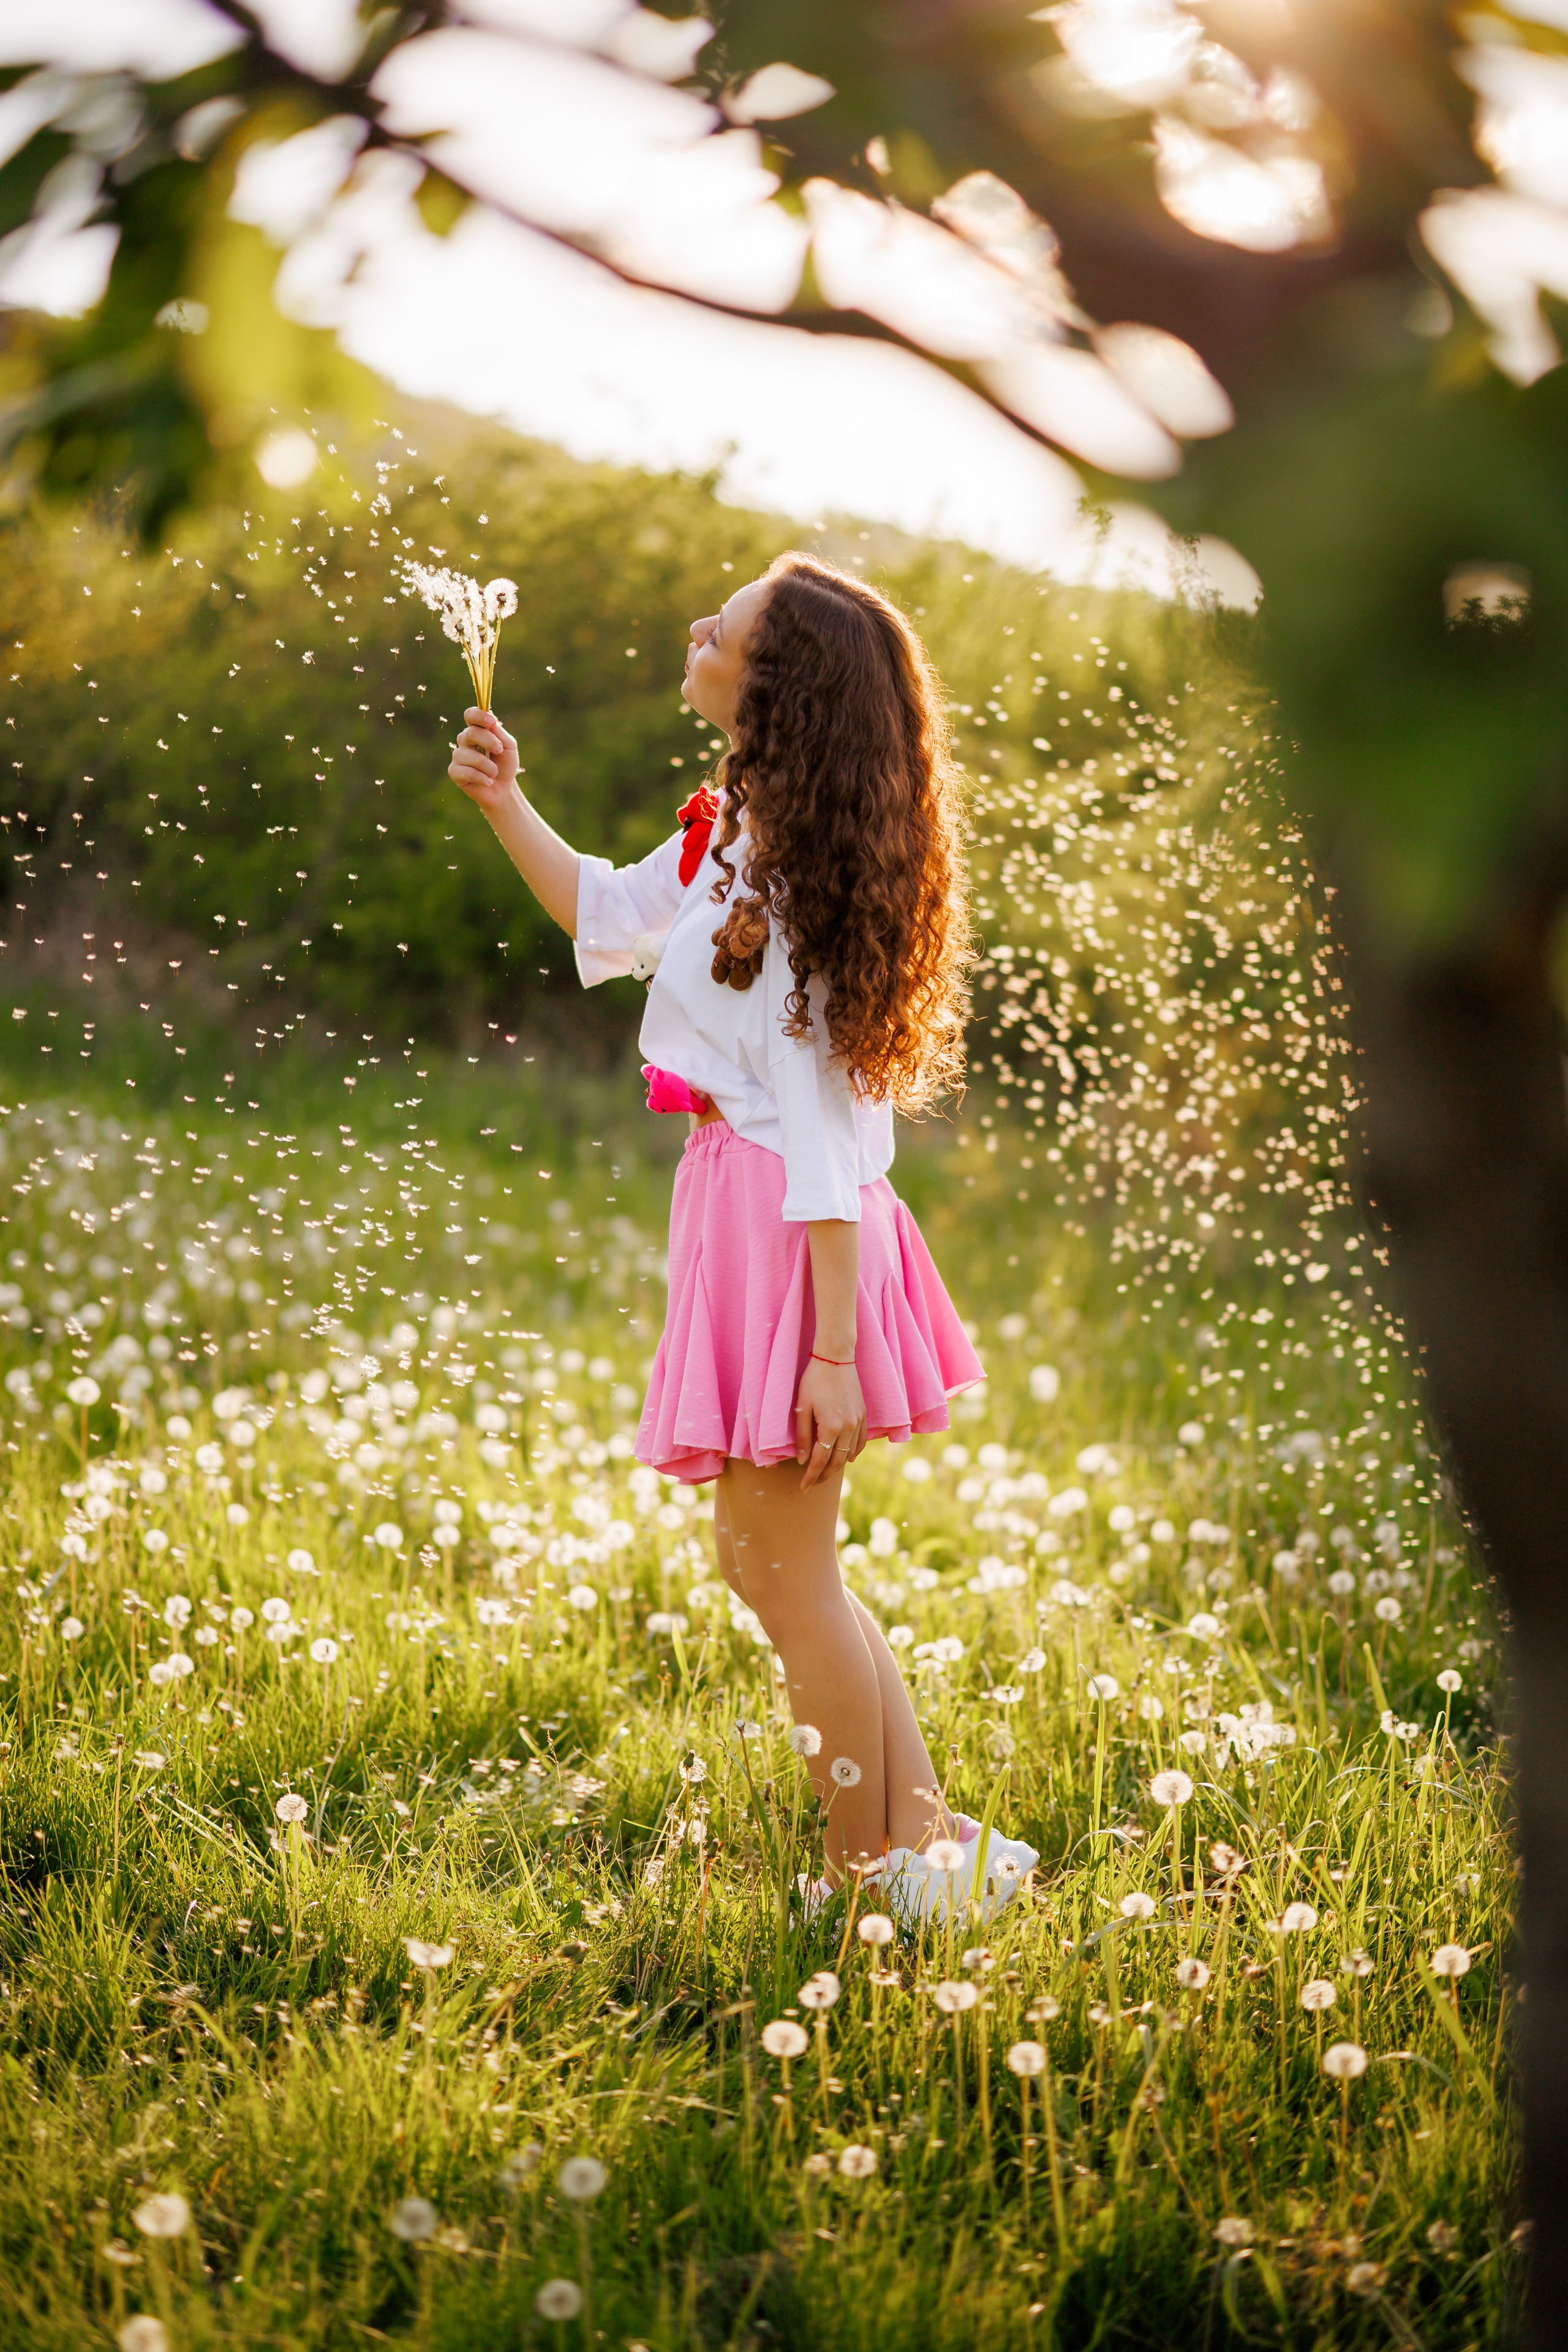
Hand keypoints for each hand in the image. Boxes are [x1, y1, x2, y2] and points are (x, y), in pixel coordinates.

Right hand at [448, 707, 519, 811]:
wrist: (503, 789)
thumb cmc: (505, 765)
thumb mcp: (509, 748)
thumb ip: (500, 734)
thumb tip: (491, 721)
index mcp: (477, 730)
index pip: (470, 715)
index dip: (478, 716)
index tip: (491, 722)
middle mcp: (465, 741)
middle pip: (470, 733)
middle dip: (489, 742)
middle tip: (499, 751)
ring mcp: (458, 756)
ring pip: (469, 755)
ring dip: (488, 766)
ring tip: (494, 773)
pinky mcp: (454, 771)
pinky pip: (466, 771)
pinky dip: (481, 778)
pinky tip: (487, 781)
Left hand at [794, 1356, 866, 1489]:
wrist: (835, 1358)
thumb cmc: (814, 1380)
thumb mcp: (802, 1407)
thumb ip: (802, 1436)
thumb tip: (802, 1460)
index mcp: (831, 1427)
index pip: (820, 1460)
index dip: (811, 1476)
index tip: (803, 1488)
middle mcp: (848, 1428)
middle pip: (837, 1462)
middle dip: (824, 1476)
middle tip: (812, 1483)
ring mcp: (858, 1421)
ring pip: (850, 1454)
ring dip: (838, 1466)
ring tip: (825, 1472)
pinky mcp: (863, 1415)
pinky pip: (861, 1441)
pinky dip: (853, 1453)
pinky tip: (846, 1458)